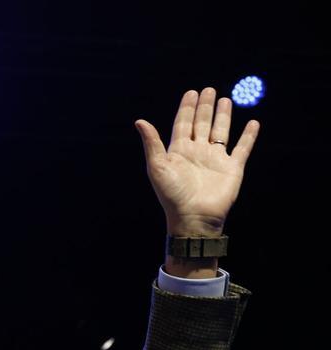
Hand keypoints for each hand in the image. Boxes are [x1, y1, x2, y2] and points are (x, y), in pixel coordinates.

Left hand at [134, 87, 259, 236]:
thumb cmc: (172, 194)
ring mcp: (216, 159)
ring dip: (223, 116)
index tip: (191, 92)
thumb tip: (139, 121)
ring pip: (221, 131)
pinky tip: (252, 123)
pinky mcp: (233, 168)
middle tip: (209, 90)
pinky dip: (248, 136)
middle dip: (205, 107)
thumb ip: (152, 143)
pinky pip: (243, 148)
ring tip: (226, 99)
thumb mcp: (158, 166)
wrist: (193, 216)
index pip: (183, 124)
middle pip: (202, 124)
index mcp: (179, 151)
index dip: (187, 109)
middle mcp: (197, 152)